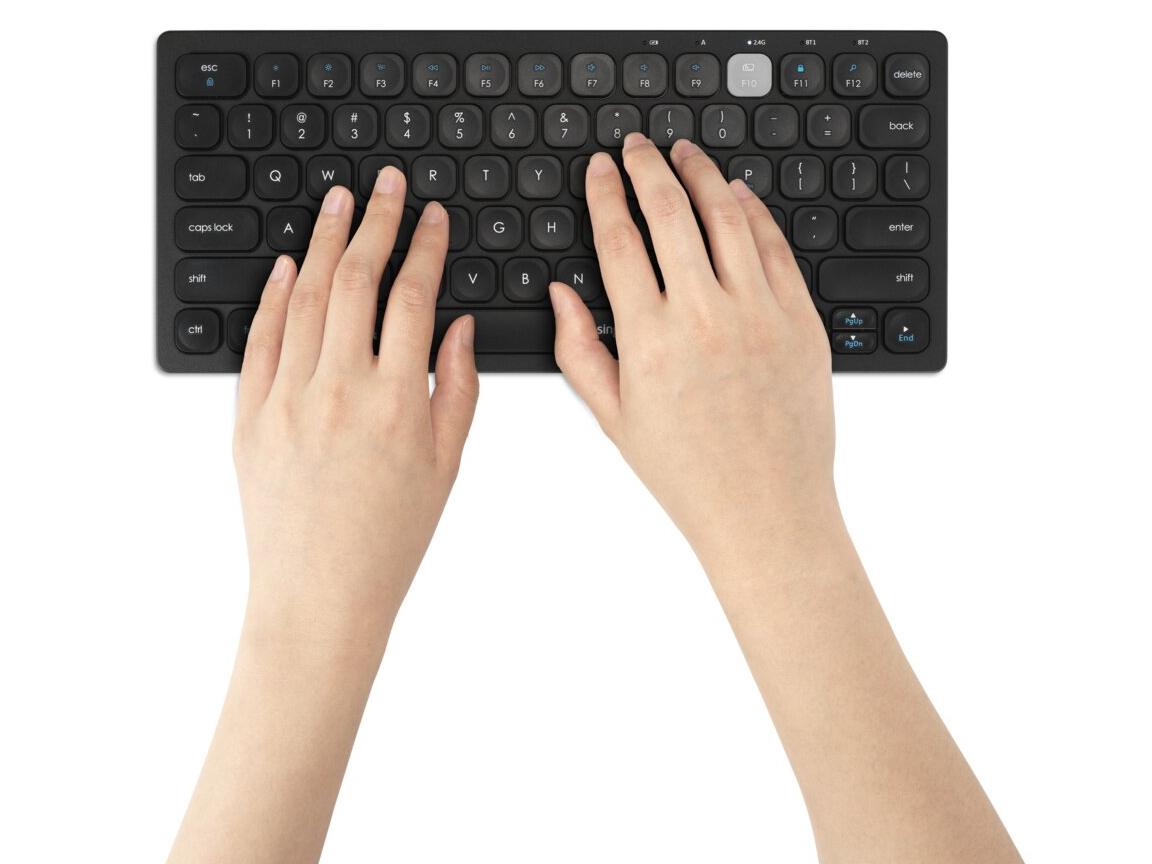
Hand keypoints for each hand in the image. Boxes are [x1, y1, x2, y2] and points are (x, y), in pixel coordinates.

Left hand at [233, 170, 477, 655]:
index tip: (432, 218)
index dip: (426, 248)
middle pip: (357, 281)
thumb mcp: (446, 464)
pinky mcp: (248, 416)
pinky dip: (274, 294)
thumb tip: (456, 326)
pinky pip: (260, 339)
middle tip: (386, 186)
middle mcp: (340, 391)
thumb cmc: (389, 539)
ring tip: (339, 202)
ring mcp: (288, 400)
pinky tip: (290, 264)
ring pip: (306, 298)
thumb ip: (457, 387)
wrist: (320, 594)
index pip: (414, 298)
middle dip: (377, 222)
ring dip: (326, 241)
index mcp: (397, 402)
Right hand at [550, 134, 839, 578]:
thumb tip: (560, 295)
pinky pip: (775, 246)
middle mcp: (705, 315)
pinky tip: (738, 196)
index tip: (600, 170)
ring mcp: (759, 312)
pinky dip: (754, 212)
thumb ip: (578, 350)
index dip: (605, 193)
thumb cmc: (689, 472)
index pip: (620, 239)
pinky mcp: (800, 319)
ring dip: (701, 174)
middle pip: (670, 211)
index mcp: (650, 338)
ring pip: (727, 215)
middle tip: (637, 146)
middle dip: (647, 167)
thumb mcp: (615, 418)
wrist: (766, 507)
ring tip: (685, 155)